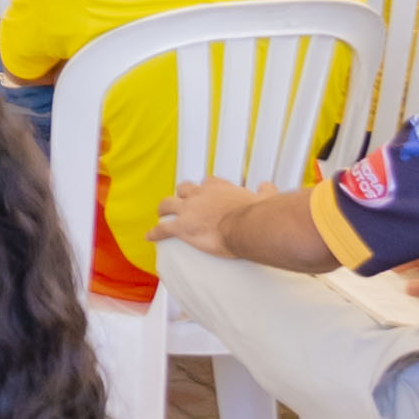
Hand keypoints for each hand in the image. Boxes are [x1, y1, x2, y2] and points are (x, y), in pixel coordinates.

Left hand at [157, 176, 271, 253]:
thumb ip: (265, 191)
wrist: (249, 226)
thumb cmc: (258, 214)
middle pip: (184, 189)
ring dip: (163, 209)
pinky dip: (155, 232)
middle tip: (181, 202)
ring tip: (161, 213)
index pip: (208, 182)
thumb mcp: (264, 197)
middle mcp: (200, 195)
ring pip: (168, 204)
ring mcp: (189, 210)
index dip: (205, 188)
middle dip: (181, 195)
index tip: (206, 192)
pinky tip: (149, 236)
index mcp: (219, 188)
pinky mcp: (182, 227)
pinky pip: (163, 229)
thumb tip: (268, 186)